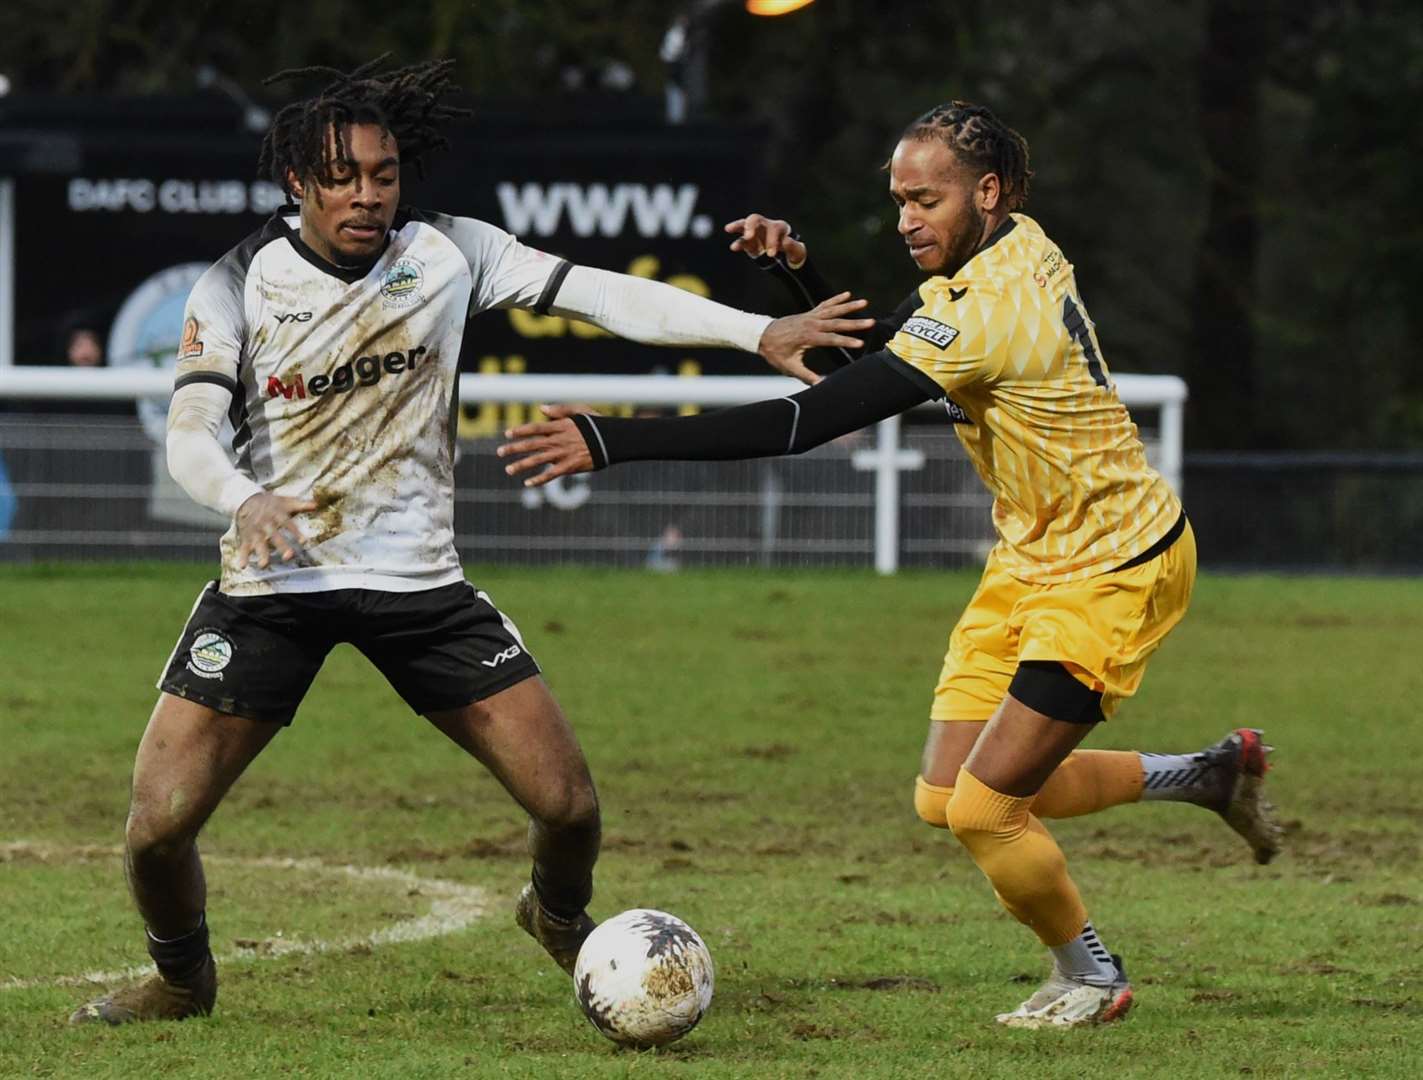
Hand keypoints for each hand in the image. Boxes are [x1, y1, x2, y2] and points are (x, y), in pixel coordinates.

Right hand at [234, 491, 317, 568]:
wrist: (246, 498)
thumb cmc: (271, 503)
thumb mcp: (286, 501)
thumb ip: (301, 504)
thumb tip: (316, 505)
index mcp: (276, 515)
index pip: (287, 523)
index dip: (295, 532)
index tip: (304, 542)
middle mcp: (265, 524)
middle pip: (274, 535)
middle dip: (281, 546)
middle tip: (288, 556)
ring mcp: (255, 531)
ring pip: (258, 543)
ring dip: (261, 554)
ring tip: (264, 565)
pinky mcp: (246, 537)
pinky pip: (243, 547)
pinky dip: (242, 556)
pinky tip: (242, 566)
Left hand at [498, 404, 600, 487]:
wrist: (614, 440)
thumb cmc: (598, 424)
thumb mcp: (581, 411)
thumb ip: (560, 409)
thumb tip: (541, 409)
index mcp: (560, 426)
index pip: (536, 428)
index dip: (520, 430)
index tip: (507, 434)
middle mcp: (559, 440)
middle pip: (532, 444)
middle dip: (514, 448)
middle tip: (499, 452)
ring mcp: (564, 454)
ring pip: (538, 460)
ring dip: (522, 465)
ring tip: (508, 469)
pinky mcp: (570, 466)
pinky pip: (552, 474)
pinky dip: (539, 479)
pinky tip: (527, 483)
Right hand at [724, 214, 806, 267]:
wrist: (786, 257)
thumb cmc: (792, 251)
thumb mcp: (797, 251)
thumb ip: (792, 246)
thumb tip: (785, 241)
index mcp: (779, 227)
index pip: (774, 229)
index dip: (772, 240)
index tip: (772, 254)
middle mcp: (766, 227)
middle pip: (756, 219)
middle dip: (751, 226)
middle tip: (748, 236)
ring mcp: (756, 233)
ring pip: (745, 225)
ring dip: (737, 226)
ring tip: (729, 228)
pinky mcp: (750, 243)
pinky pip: (742, 241)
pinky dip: (738, 243)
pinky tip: (733, 247)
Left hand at [758, 292, 876, 384]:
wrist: (762, 335)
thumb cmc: (775, 353)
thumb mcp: (790, 367)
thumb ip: (806, 376)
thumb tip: (820, 386)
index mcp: (808, 337)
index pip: (831, 339)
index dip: (846, 341)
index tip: (860, 343)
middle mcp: (811, 324)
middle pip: (837, 323)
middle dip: (855, 323)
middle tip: (871, 322)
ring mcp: (810, 317)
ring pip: (833, 310)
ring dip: (849, 306)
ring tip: (865, 302)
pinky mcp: (809, 313)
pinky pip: (825, 304)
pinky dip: (836, 299)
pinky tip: (848, 295)